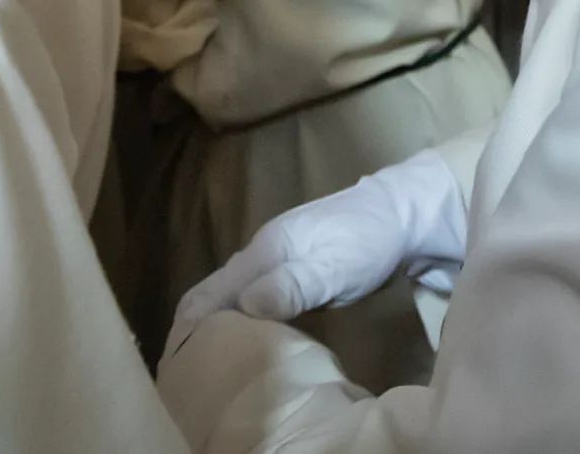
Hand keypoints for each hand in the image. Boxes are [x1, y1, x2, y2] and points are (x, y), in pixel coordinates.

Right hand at [166, 147, 465, 356]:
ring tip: (207, 358)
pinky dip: (240, 315)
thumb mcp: (333, 268)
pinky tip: (245, 335)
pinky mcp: (292, 267)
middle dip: (195, 326)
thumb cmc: (368, 241)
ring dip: (217, 322)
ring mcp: (276, 257)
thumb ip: (291, 286)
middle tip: (185, 366)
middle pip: (214, 291)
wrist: (402, 214)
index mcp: (264, 250)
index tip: (177, 359)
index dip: (189, 325)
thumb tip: (244, 307)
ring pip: (233, 292)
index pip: (211, 291)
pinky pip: (253, 293)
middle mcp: (261, 252)